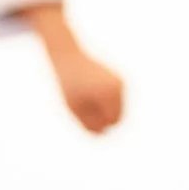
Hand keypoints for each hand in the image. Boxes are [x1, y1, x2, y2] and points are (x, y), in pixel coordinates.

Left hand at [15, 2, 125, 132]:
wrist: (68, 56)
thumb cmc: (68, 84)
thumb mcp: (74, 108)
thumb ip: (88, 124)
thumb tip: (103, 133)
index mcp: (109, 91)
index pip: (112, 121)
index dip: (97, 121)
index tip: (82, 109)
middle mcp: (119, 85)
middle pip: (117, 118)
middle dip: (102, 117)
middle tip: (83, 105)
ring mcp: (120, 82)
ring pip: (116, 111)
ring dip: (102, 110)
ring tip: (86, 97)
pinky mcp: (118, 80)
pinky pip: (114, 103)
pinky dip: (103, 103)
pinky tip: (90, 92)